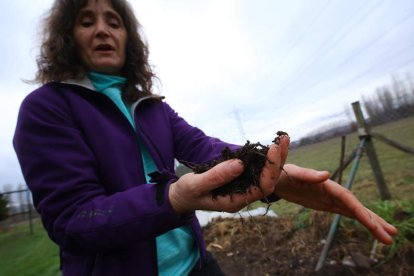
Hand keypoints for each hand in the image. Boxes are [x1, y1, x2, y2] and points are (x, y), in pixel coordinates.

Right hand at [169, 135, 289, 213]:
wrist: (181, 196)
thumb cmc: (187, 192)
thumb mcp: (197, 184)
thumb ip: (216, 176)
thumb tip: (240, 164)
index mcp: (236, 201)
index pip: (263, 187)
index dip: (271, 168)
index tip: (273, 149)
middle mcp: (244, 195)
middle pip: (270, 180)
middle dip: (278, 159)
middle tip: (283, 138)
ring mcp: (243, 187)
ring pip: (266, 173)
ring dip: (276, 156)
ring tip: (283, 138)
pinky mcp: (240, 178)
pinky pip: (257, 168)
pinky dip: (266, 156)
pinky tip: (272, 144)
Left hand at [274, 164, 397, 243]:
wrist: (275, 177)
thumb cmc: (282, 173)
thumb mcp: (292, 173)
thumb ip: (307, 174)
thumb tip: (327, 174)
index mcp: (326, 184)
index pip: (347, 198)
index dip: (360, 211)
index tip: (372, 224)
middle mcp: (332, 191)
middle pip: (356, 207)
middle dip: (373, 221)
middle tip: (392, 235)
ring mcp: (331, 198)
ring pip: (355, 212)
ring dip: (372, 222)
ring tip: (389, 236)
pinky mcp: (327, 204)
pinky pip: (346, 213)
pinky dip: (359, 220)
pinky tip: (372, 226)